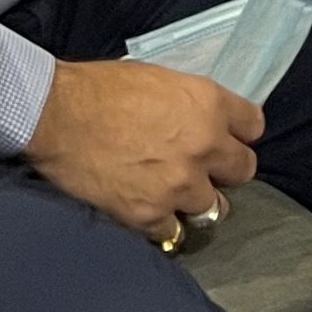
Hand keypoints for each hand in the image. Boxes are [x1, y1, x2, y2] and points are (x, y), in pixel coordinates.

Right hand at [25, 57, 260, 237]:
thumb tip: (200, 120)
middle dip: (225, 170)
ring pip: (213, 208)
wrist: (57, 116)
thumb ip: (190, 105)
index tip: (229, 138)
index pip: (254, 125)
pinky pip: (173, 231)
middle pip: (243, 170)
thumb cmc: (99, 89)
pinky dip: (163, 224)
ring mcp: (179, 185)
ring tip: (175, 194)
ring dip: (196, 201)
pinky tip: (149, 211)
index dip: (240, 133)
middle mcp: (204, 146)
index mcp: (208, 104)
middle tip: (204, 169)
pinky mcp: (150, 215)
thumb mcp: (159, 80)